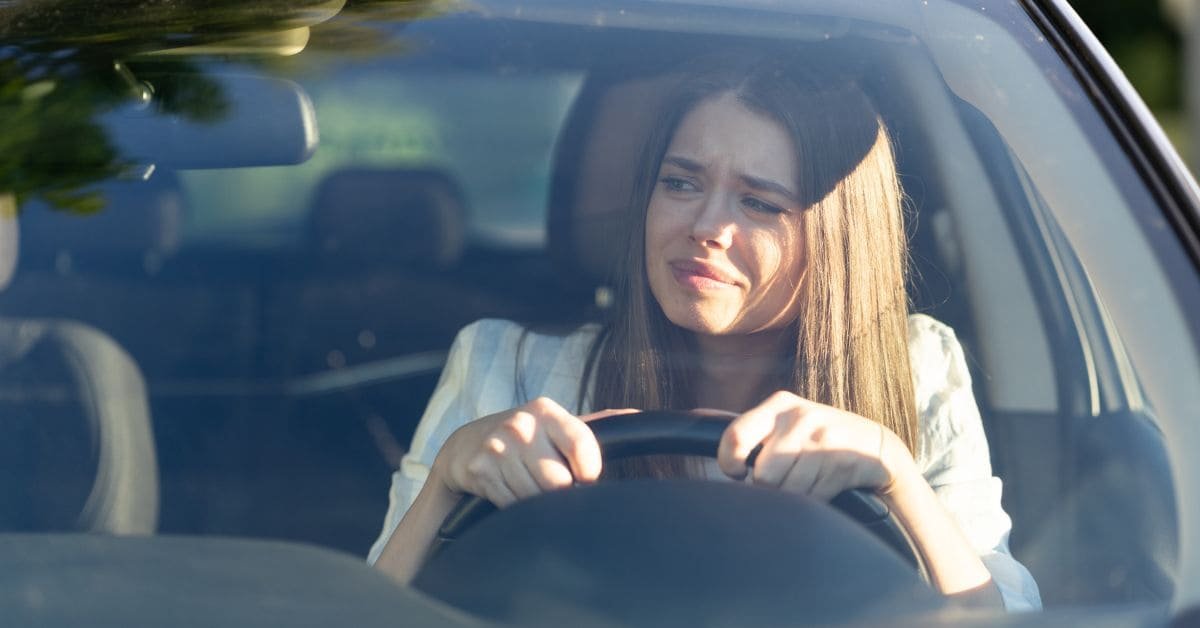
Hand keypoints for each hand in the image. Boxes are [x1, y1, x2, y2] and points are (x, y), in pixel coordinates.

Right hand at [432, 397, 634, 506]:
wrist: (465, 444)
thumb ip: (597, 425)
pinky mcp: (480, 470)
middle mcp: (521, 425)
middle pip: (559, 482)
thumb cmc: (525, 438)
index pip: (582, 445)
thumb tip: (640, 416)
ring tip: (528, 486)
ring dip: (536, 503)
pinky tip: (511, 491)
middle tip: (551, 485)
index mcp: (547, 411)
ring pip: (535, 498)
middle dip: (560, 492)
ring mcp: (498, 448)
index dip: (589, 471)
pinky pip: (512, 505)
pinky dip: (516, 507)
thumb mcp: (555, 424)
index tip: (584, 477)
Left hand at [716, 391, 912, 499]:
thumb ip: (756, 436)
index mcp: (779, 405)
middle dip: (769, 488)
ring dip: (793, 496)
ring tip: (806, 482)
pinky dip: (814, 501)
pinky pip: (813, 497)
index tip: (738, 473)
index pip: (736, 436)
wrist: (876, 446)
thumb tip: (726, 471)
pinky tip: (823, 487)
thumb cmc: (818, 440)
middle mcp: (800, 417)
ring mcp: (823, 439)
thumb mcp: (788, 426)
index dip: (729, 463)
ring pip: (787, 489)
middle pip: (763, 474)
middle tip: (782, 481)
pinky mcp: (843, 461)